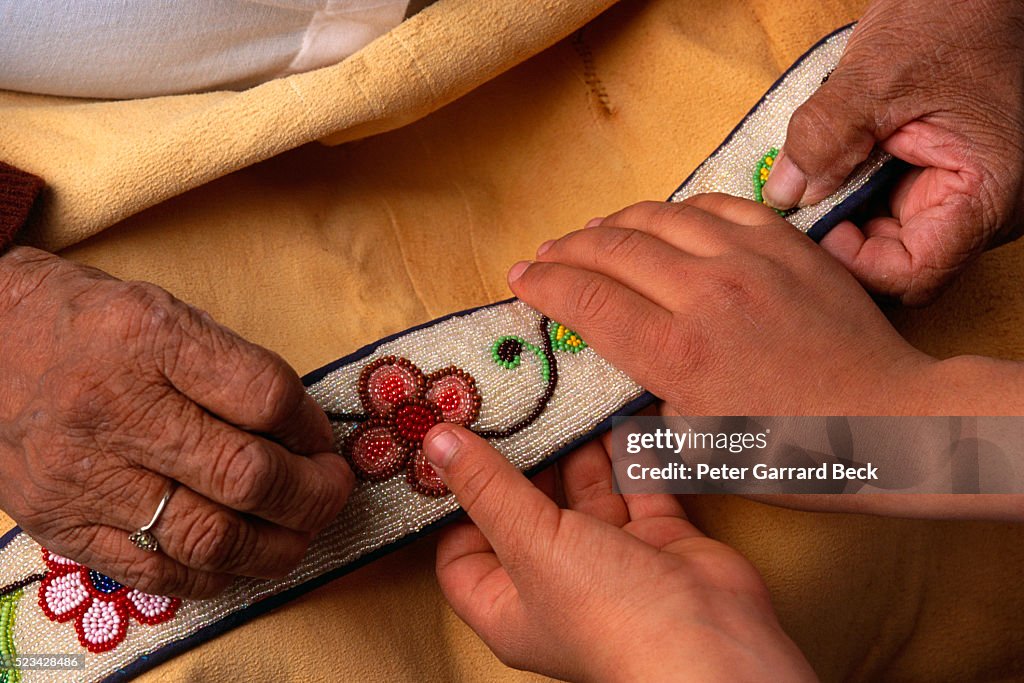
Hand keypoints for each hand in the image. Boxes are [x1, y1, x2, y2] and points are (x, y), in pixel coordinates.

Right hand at [0, 248, 353, 597]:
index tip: (322, 440)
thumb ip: (230, 368)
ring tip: (300, 533)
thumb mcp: (163, 311)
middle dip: (313, 495)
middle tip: (332, 491)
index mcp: (146, 337)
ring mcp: (82, 475)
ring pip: (211, 537)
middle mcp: (112, 408)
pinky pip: (157, 572)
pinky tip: (239, 557)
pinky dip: (216, 573)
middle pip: (246, 475)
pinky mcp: (61, 524)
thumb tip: (302, 433)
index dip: (312, 427)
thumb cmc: (86, 323)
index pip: (264, 396)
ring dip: (277, 546)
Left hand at [428, 424, 816, 681]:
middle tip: (507, 403)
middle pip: (526, 511)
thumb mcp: (530, 544)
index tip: (452, 446)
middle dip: (521, 460)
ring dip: (576, 449)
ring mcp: (611, 560)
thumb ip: (487, 489)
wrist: (714, 643)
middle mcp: (556, 583)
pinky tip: (614, 409)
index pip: (462, 551)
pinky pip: (635, 485)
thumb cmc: (609, 613)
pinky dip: (627, 451)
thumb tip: (435, 443)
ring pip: (584, 492)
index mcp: (509, 603)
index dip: (455, 504)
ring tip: (557, 395)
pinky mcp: (657, 539)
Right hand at [512, 196, 935, 415]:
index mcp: (677, 354)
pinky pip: (716, 205)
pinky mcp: (786, 243)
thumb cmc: (792, 453)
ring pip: (658, 217)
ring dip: (613, 223)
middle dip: (566, 249)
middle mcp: (704, 294)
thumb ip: (645, 409)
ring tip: (591, 234)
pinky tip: (665, 221)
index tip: (519, 278)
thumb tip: (618, 379)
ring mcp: (748, 259)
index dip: (544, 284)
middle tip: (545, 255)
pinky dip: (678, 210)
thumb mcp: (700, 451)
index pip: (587, 301)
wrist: (887, 421)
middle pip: (612, 249)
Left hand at [762, 0, 1023, 304]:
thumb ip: (826, 137)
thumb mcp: (878, 75)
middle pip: (896, 268)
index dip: (855, 265)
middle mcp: (980, 210)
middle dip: (841, 246)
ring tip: (810, 184)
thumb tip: (784, 195)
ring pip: (885, 244)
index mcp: (987, 194)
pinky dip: (848, 201)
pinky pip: (884, 214)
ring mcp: (955, 199)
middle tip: (795, 215)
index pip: (913, 275)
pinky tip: (827, 173)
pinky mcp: (934, 185)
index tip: (814, 229)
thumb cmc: (952, 21)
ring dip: (840, 222)